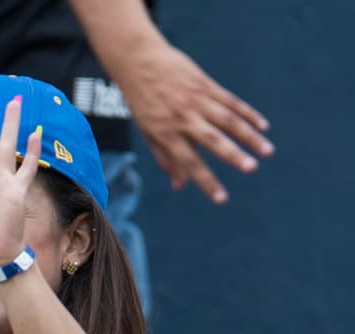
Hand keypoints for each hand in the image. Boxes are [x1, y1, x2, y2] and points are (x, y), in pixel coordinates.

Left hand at [117, 41, 272, 203]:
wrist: (139, 61)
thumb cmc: (142, 102)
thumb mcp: (148, 132)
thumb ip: (166, 158)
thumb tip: (180, 186)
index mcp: (165, 133)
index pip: (188, 162)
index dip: (206, 180)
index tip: (222, 198)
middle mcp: (182, 117)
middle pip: (211, 139)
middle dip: (232, 155)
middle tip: (251, 169)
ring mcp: (196, 100)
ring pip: (228, 120)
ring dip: (249, 136)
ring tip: (267, 151)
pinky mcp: (206, 85)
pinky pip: (231, 101)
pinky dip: (248, 114)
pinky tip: (263, 126)